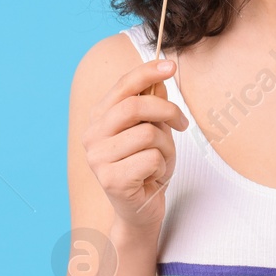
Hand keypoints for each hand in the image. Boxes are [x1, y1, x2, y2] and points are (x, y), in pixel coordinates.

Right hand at [82, 58, 187, 237]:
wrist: (140, 209)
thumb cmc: (147, 167)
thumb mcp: (154, 131)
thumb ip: (153, 106)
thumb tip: (159, 81)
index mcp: (99, 118)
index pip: (122, 86)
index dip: (146, 72)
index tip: (170, 65)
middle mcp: (92, 136)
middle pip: (134, 106)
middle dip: (166, 111)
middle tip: (183, 123)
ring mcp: (98, 159)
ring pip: (147, 134)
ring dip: (166, 147)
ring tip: (161, 160)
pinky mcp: (111, 179)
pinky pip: (151, 159)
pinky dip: (162, 166)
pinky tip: (153, 176)